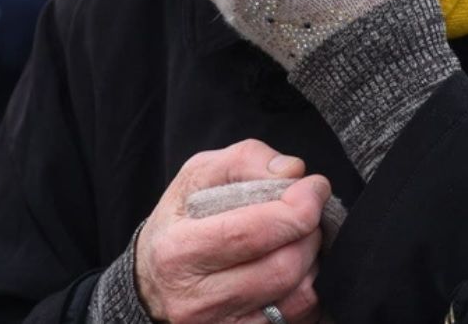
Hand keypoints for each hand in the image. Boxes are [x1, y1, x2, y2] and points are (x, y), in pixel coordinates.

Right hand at [135, 139, 328, 323]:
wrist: (152, 279)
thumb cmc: (180, 219)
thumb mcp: (198, 175)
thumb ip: (244, 160)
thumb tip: (293, 171)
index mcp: (179, 250)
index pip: (251, 233)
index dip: (295, 209)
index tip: (315, 187)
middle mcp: (196, 299)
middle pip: (281, 267)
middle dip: (309, 232)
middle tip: (310, 211)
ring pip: (295, 296)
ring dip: (312, 260)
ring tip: (300, 237)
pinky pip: (296, 316)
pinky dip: (306, 286)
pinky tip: (295, 266)